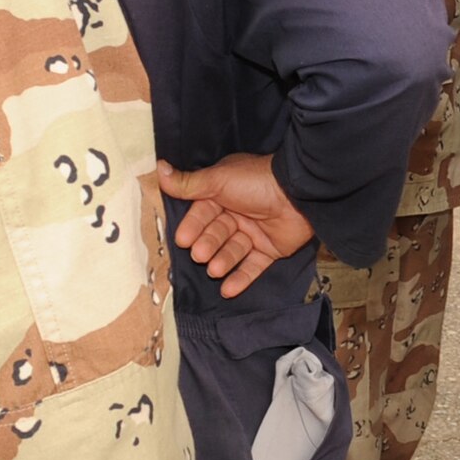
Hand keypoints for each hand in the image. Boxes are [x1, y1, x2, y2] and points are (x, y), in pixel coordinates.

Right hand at [157, 153, 313, 298]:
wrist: (300, 193)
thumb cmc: (257, 182)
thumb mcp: (218, 179)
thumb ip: (188, 183)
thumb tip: (158, 169)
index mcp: (226, 193)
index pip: (202, 213)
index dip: (193, 226)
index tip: (183, 239)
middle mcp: (239, 213)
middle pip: (217, 234)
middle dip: (208, 245)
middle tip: (200, 254)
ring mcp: (256, 232)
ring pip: (233, 251)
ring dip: (222, 261)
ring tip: (214, 268)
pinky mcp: (272, 249)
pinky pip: (253, 267)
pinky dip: (241, 279)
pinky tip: (228, 289)